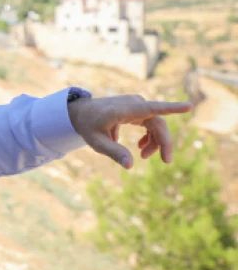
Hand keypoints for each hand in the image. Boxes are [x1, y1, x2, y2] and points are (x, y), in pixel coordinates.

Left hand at [68, 94, 192, 168]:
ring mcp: (136, 104)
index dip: (171, 108)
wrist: (80, 112)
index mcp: (123, 110)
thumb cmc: (88, 126)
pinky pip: (151, 122)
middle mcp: (133, 104)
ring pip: (156, 123)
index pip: (151, 108)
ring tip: (143, 156)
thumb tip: (130, 165)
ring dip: (155, 141)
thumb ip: (113, 152)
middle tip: (166, 161)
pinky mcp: (137, 108)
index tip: (189, 106)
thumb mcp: (96, 142)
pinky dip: (150, 136)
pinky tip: (142, 147)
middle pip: (158, 123)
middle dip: (164, 143)